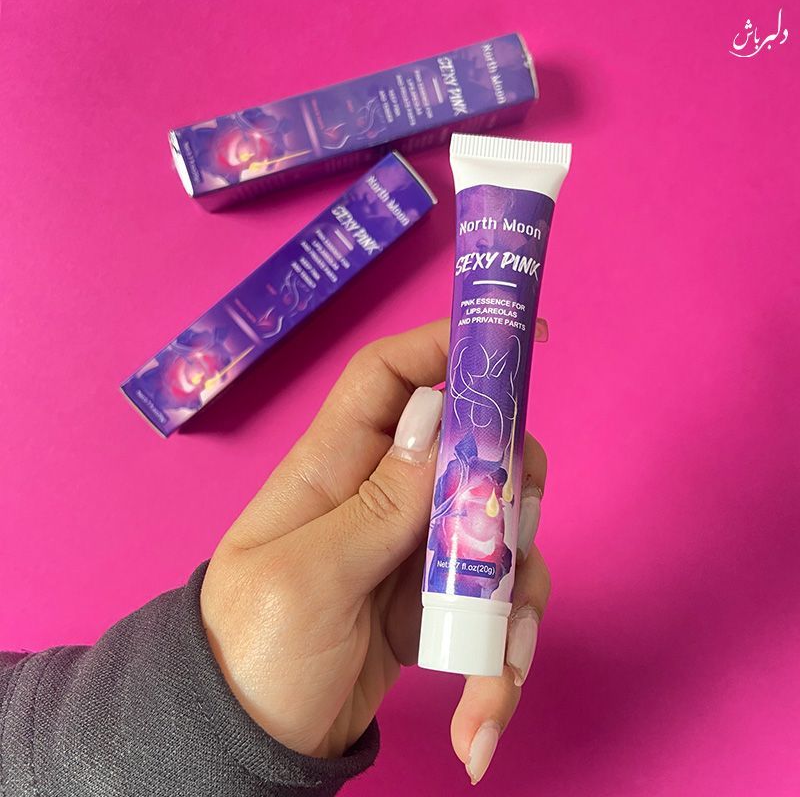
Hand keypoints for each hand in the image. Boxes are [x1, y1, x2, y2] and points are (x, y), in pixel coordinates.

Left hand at [200, 320, 550, 783]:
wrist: (245, 746)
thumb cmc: (253, 653)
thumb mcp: (308, 580)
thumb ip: (377, 507)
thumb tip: (443, 428)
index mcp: (333, 467)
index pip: (388, 375)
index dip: (446, 344)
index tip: (522, 341)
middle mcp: (379, 495)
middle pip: (473, 448)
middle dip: (511, 490)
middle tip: (510, 538)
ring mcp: (411, 549)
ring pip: (498, 533)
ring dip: (514, 601)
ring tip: (494, 670)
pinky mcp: (433, 602)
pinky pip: (492, 604)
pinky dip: (497, 659)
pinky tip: (479, 722)